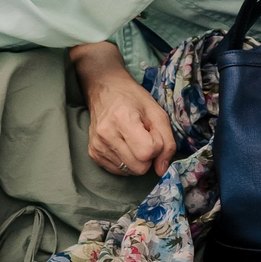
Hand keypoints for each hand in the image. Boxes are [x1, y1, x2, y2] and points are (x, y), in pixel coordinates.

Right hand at [72, 42, 175, 177]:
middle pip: (139, 167)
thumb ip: (167, 142)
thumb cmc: (133, 98)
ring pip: (129, 171)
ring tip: (132, 139)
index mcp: (122, 119)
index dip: (157, 146)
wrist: (105, 89)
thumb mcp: (157, 113)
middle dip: (148, 156)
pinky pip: (119, 171)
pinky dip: (126, 161)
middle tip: (144, 137)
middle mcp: (106, 134)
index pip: (147, 152)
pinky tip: (123, 144)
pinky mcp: (93, 154)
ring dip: (136, 159)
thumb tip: (162, 170)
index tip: (152, 133)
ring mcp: (97, 146)